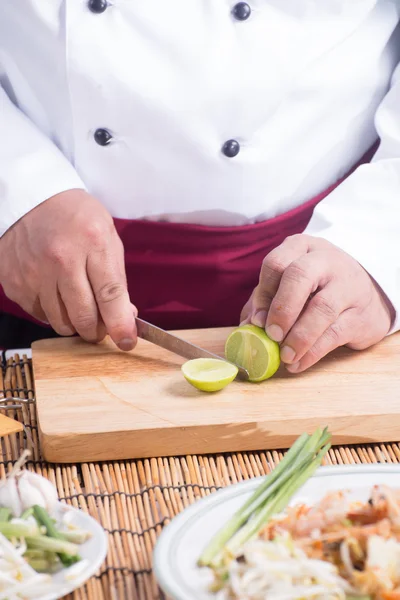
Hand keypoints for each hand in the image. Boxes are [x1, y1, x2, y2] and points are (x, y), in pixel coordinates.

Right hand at [0, 190, 136, 349]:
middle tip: (101, 327)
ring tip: (78, 307)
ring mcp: (34, 272)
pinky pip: (39, 315)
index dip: (120, 324)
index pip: (110, 295)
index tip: (127, 341)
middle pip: (83, 316)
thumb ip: (116, 279)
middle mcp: (61, 259)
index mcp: (92, 242)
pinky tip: (56, 294)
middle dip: (97, 330)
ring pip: (60, 322)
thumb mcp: (107, 236)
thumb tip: (124, 317)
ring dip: (75, 323)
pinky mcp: (15, 283)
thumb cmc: (76, 217)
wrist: (32, 199)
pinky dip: (52, 313)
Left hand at [241, 234, 393, 372]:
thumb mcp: (288, 287)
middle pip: (300, 275)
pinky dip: (312, 352)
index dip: (264, 293)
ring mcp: (348, 285)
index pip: (277, 263)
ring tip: (285, 356)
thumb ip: (263, 303)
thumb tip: (246, 328)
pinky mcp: (361, 314)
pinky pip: (335, 333)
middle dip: (282, 308)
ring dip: (299, 336)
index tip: (258, 320)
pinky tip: (298, 364)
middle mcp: (326, 260)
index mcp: (300, 248)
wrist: (366, 299)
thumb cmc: (316, 291)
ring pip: (322, 307)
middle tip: (272, 334)